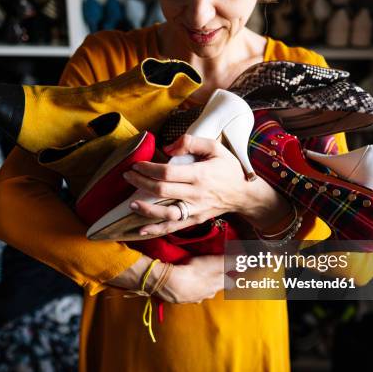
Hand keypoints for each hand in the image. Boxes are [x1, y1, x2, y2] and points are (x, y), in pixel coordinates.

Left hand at [123, 134, 259, 235]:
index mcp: (199, 174)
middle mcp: (195, 194)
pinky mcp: (195, 220)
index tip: (137, 165)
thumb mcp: (216, 147)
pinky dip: (157, 229)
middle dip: (140, 183)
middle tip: (127, 176)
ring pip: (166, 213)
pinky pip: (173, 227)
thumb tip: (167, 148)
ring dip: (146, 209)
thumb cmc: (229, 168)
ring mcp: (195, 209)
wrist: (245, 194)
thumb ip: (191, 142)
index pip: (167, 172)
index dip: (148, 169)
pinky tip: (141, 229)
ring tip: (131, 203)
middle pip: (162, 191)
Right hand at [156, 255, 231, 303]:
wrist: (171, 283)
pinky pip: (189, 294)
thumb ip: (231, 261)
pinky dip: (188, 289)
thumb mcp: (215, 262)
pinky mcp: (183, 299)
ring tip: (195, 278)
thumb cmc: (195, 271)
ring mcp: (196, 298)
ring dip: (200, 286)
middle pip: (216, 289)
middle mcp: (209, 294)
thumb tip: (247, 261)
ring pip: (202, 292)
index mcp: (218, 285)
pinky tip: (183, 284)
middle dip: (214, 283)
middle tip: (210, 274)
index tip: (230, 274)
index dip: (231, 278)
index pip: (230, 284)